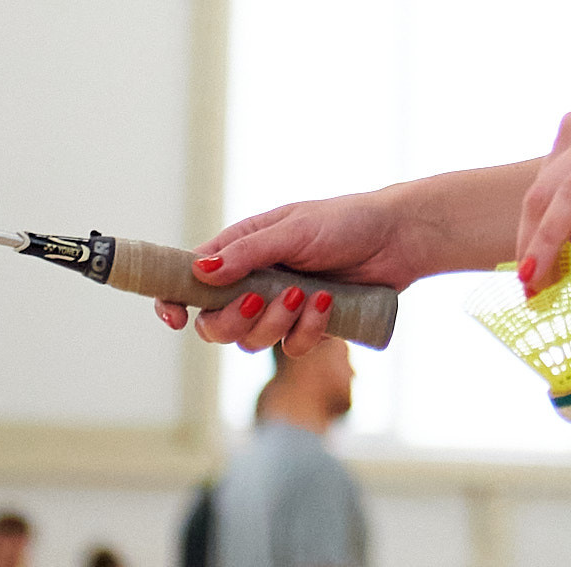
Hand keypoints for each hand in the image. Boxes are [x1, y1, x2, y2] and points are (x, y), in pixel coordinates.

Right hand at [151, 190, 422, 356]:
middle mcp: (253, 281)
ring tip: (306, 293)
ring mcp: (280, 307)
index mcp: (239, 250)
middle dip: (234, 320)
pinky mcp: (308, 326)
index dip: (173, 300)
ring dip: (277, 323)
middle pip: (215, 324)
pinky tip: (328, 302)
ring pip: (252, 342)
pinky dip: (309, 329)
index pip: (189, 279)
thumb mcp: (292, 230)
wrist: (397, 239)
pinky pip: (292, 348)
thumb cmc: (344, 222)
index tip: (174, 317)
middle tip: (261, 299)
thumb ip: (246, 254)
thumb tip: (199, 272)